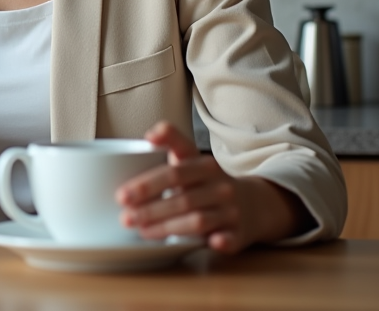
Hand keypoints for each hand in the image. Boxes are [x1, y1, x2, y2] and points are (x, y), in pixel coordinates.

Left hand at [115, 122, 311, 253]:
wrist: (255, 206)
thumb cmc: (207, 185)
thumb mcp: (191, 164)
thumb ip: (168, 151)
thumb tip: (147, 137)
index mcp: (201, 163)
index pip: (183, 148)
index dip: (165, 141)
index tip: (147, 139)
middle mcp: (217, 183)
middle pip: (181, 188)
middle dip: (150, 199)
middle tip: (124, 207)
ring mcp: (230, 208)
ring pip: (197, 217)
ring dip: (167, 225)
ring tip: (140, 229)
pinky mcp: (239, 233)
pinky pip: (231, 237)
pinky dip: (221, 240)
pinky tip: (212, 242)